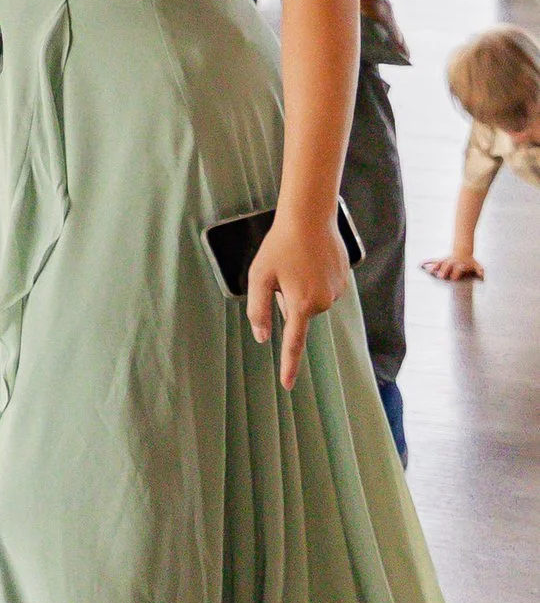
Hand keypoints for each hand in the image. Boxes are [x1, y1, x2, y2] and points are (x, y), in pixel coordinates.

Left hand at [245, 209, 350, 388]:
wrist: (310, 216)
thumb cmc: (280, 245)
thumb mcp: (259, 276)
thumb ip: (258, 309)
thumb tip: (261, 336)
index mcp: (301, 304)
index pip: (293, 343)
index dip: (289, 365)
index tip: (287, 385)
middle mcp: (323, 302)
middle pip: (298, 313)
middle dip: (287, 299)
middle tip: (281, 271)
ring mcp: (337, 291)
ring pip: (311, 300)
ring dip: (300, 287)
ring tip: (296, 260)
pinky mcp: (344, 279)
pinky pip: (324, 287)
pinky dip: (314, 278)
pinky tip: (309, 258)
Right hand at [423, 250, 484, 282]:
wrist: (462, 250)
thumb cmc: (469, 261)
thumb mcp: (476, 264)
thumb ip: (479, 270)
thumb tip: (483, 276)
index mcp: (460, 264)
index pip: (458, 269)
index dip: (457, 273)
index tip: (454, 278)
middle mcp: (452, 263)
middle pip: (447, 267)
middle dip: (444, 271)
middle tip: (441, 276)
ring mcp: (446, 261)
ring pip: (439, 263)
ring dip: (435, 267)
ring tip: (430, 272)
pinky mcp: (442, 260)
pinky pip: (434, 261)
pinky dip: (428, 262)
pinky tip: (421, 264)